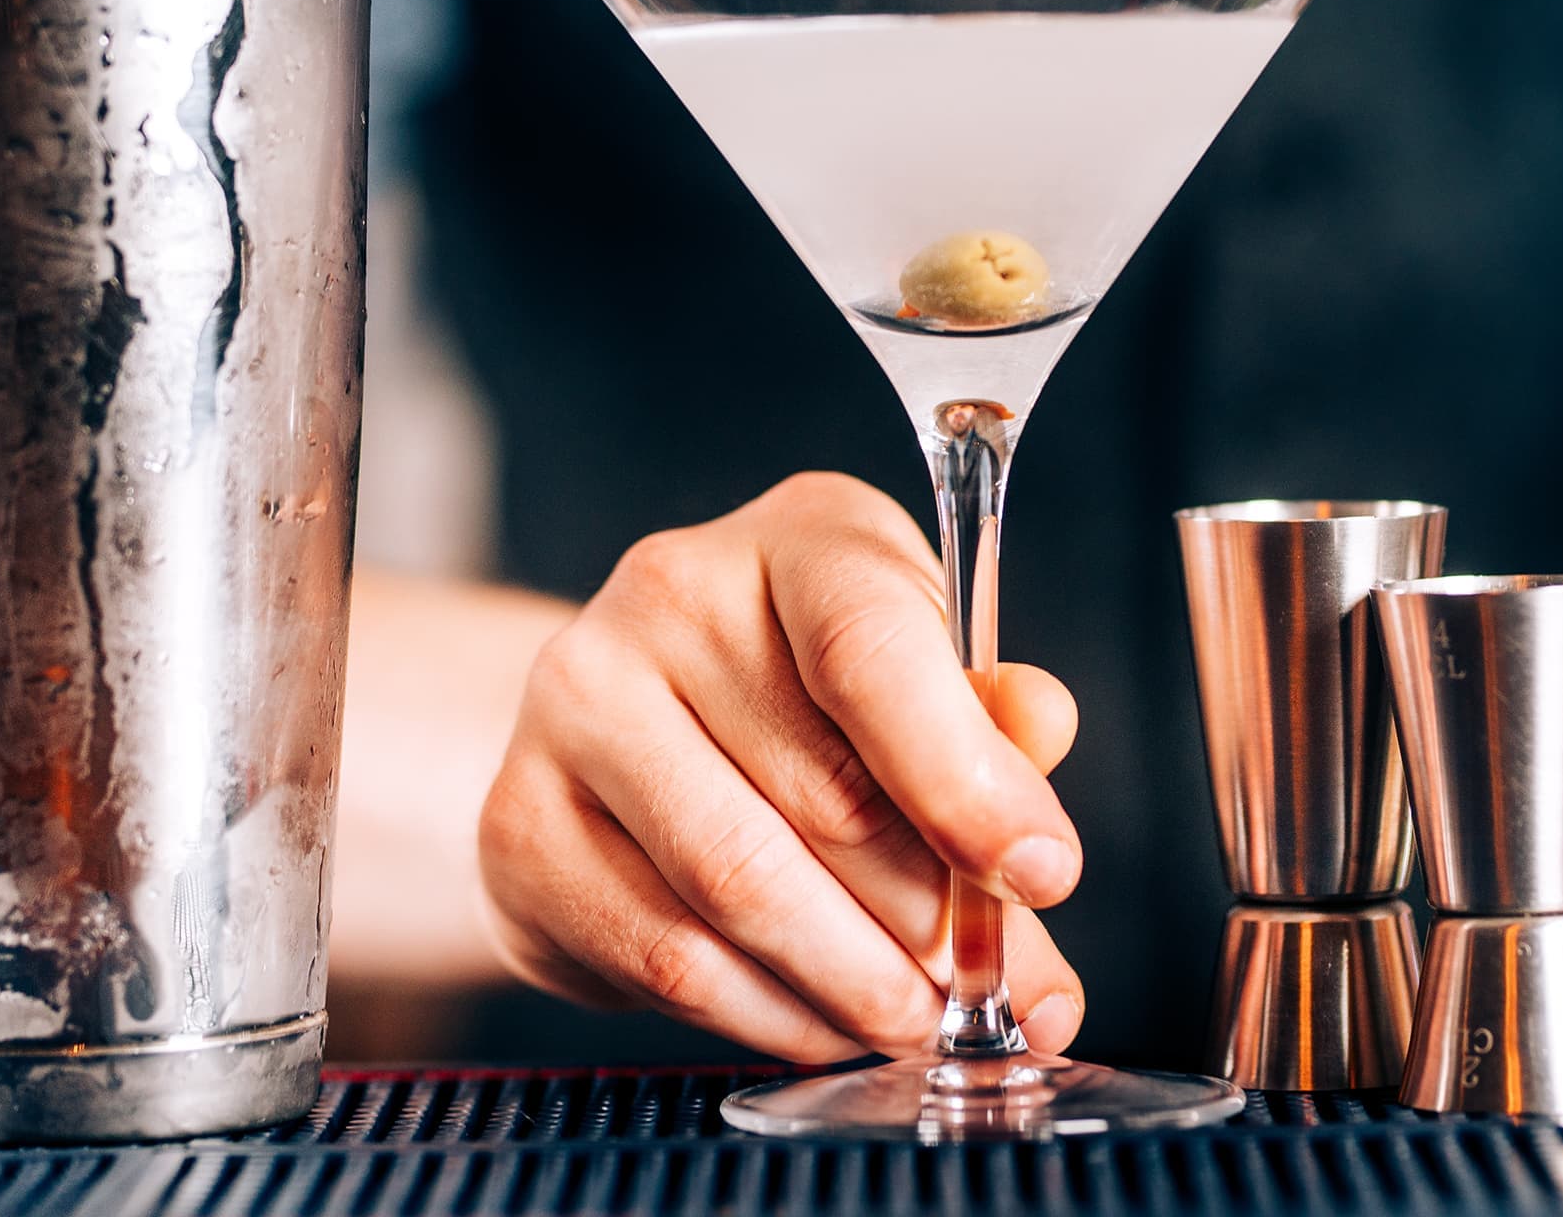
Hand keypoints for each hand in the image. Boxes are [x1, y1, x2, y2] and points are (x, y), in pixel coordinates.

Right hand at [477, 472, 1085, 1061]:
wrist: (640, 723)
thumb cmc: (816, 697)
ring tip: (920, 1022)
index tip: (1043, 874)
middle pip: (822, 795)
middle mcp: (665, 596)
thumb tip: (1039, 733)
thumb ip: (991, 714)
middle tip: (999, 996)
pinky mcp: (519, 826)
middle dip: (932, 924)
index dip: (966, 777)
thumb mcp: (928, 673)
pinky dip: (770, 1014)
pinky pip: (665, 957)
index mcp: (797, 539)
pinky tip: (825, 1023)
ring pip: (740, 890)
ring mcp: (570, 708)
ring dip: (855, 985)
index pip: (873, 649)